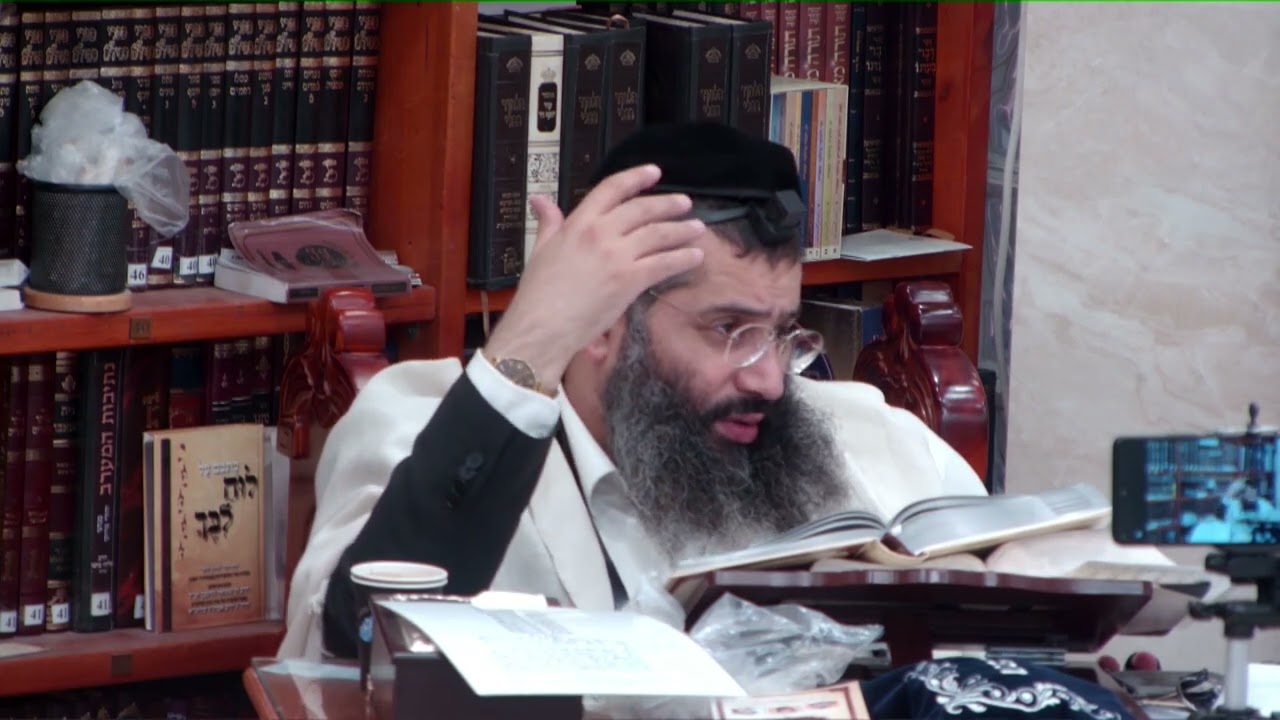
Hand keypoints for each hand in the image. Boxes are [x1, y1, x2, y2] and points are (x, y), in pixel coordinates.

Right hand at [484, 164, 705, 387]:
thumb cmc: (538, 294)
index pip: (611, 189)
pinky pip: (664, 263)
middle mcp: (600, 233)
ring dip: (682, 230)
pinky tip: (695, 256)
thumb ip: (549, 223)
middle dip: (668, 205)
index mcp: (578, 223)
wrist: (541, 326)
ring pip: (658, 234)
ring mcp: (617, 256)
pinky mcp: (629, 280)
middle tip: (685, 203)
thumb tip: (540, 201)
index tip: (653, 172)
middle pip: (642, 209)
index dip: (636, 177)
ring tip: (697, 228)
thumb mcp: (540, 249)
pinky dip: (683, 258)